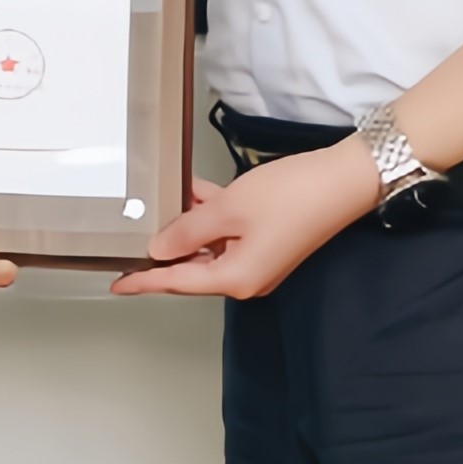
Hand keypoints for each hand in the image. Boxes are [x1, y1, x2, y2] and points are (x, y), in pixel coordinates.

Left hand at [114, 142, 375, 302]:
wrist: (344, 180)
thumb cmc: (294, 196)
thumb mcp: (228, 209)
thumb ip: (187, 231)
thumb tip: (159, 250)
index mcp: (236, 278)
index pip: (177, 281)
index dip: (144, 280)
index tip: (118, 282)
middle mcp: (248, 277)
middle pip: (192, 267)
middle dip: (166, 247)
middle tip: (133, 236)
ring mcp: (259, 260)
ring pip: (210, 245)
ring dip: (189, 224)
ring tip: (165, 201)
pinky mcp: (268, 242)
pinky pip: (229, 233)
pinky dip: (211, 216)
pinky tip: (195, 192)